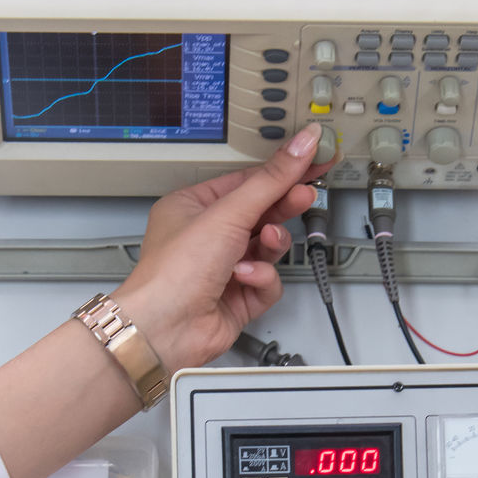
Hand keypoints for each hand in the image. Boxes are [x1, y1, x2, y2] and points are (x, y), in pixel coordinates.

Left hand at [110, 128, 327, 371]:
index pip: (246, 180)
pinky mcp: (237, 298)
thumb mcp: (228, 213)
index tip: (312, 158)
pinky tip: (245, 278)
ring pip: (268, 247)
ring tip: (267, 241)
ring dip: (270, 244)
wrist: (165, 329)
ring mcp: (223, 268)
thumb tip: (300, 147)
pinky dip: (262, 278)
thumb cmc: (173, 272)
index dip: (281, 170)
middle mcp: (206, 237)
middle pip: (260, 211)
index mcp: (193, 207)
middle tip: (305, 194)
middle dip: (283, 205)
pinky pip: (267, 280)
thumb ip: (271, 180)